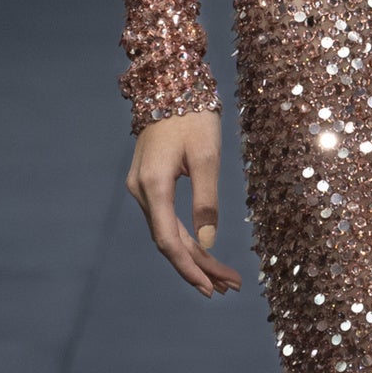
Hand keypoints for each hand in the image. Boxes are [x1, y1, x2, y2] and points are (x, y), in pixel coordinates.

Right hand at [126, 111, 243, 296]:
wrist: (170, 85)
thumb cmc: (192, 117)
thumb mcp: (206, 156)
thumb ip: (206, 201)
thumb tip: (206, 243)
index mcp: (153, 186)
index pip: (168, 240)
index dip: (189, 268)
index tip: (211, 288)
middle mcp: (141, 191)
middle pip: (169, 241)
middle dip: (200, 266)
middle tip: (230, 287)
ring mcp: (142, 188)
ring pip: (168, 232)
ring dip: (195, 255)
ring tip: (223, 277)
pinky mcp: (149, 184)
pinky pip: (166, 219)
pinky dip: (186, 237)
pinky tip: (204, 251)